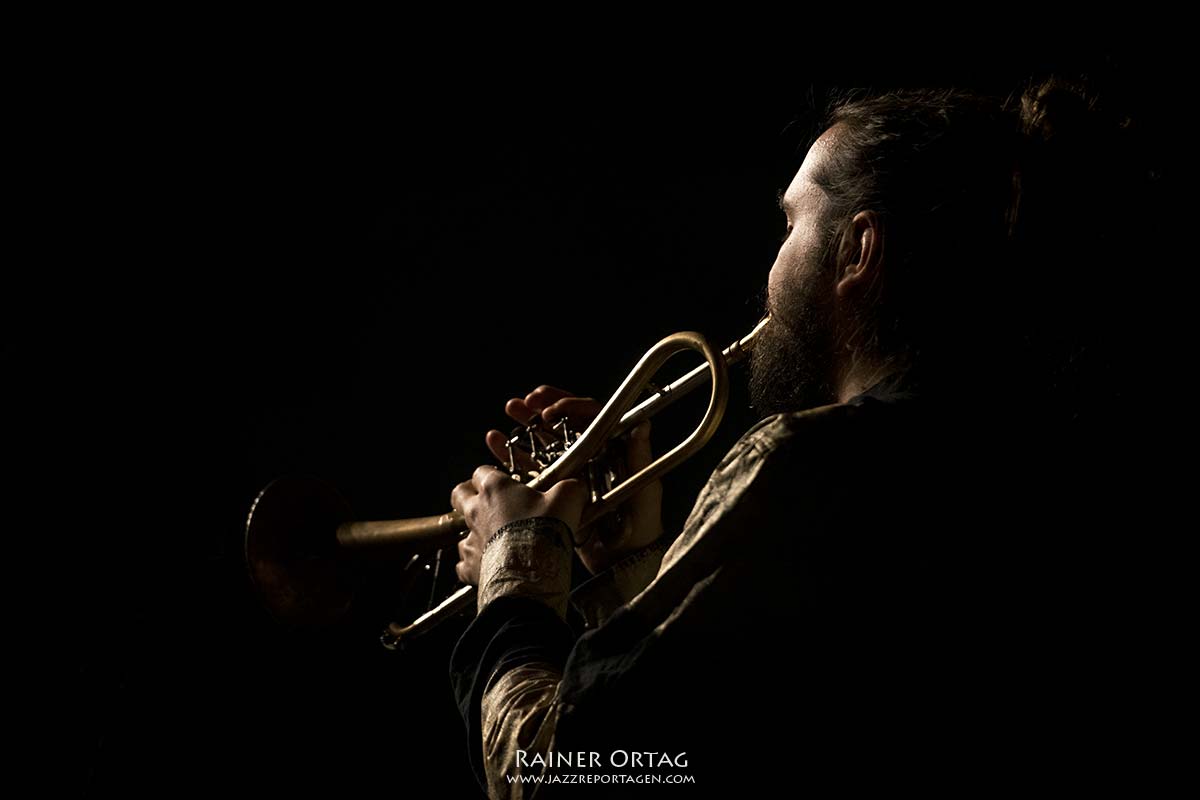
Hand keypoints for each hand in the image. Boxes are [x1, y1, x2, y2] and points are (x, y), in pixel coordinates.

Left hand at [451, 464, 585, 585]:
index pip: (481, 471)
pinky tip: (487, 565)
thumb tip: (576, 486)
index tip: (504, 481)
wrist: (531, 570)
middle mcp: (476, 510)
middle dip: (467, 496)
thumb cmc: (545, 530)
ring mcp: (470, 539)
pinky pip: (463, 563)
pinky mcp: (469, 566)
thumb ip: (570, 487)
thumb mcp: (567, 499)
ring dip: (473, 534)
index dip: (491, 474)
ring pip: (461, 531)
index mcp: (495, 488)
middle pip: (458, 495)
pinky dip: (473, 564)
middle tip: (484, 502)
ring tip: (492, 540)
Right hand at [485, 386, 663, 575]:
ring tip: (510, 409)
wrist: (623, 564)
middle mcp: (590, 457)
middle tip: (525, 401)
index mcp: (612, 450)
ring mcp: (570, 473)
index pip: (591, 417)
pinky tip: (494, 441)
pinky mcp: (553, 491)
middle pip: (565, 423)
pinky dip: (511, 453)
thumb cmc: (642, 528)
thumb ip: (640, 458)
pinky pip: (530, 468)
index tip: (550, 410)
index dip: (571, 407)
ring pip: (545, 441)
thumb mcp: (645, 492)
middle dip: (544, 407)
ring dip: (526, 423)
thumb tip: (642, 425)